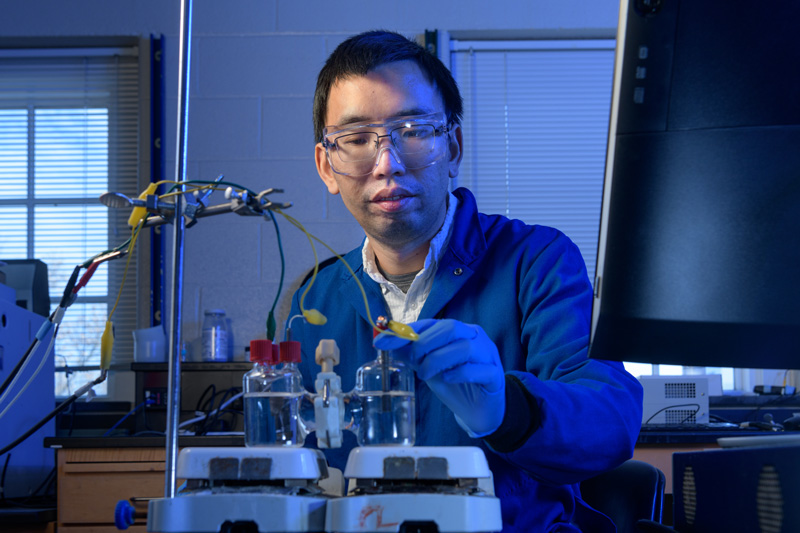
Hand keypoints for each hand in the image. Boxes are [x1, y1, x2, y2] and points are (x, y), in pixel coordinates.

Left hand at [374, 319, 505, 436]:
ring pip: (465, 347)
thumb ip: (412, 355)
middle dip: (425, 344)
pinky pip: (480, 369)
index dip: (405, 332)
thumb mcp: (429, 367)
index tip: (382, 343)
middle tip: (413, 362)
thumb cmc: (455, 383)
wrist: (481, 409)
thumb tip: (386, 343)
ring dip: (439, 360)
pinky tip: (447, 379)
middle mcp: (474, 337)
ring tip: (425, 375)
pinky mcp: (495, 375)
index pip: (430, 323)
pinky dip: (459, 372)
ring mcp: (488, 355)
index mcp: (457, 331)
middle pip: (451, 328)